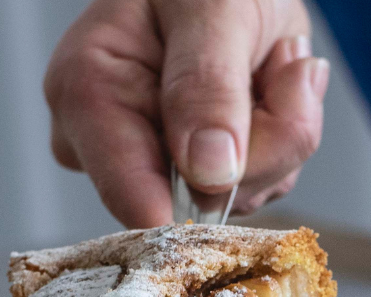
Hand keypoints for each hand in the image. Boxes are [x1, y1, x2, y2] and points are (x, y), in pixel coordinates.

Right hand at [45, 0, 329, 226]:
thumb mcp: (210, 7)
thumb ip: (208, 87)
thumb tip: (210, 175)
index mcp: (87, 95)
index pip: (130, 194)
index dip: (195, 201)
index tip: (241, 160)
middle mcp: (111, 145)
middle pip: (196, 204)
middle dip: (259, 146)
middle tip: (281, 65)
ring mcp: (157, 169)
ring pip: (240, 197)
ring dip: (280, 135)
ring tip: (274, 61)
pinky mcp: (198, 180)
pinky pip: (260, 187)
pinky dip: (283, 138)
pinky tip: (269, 85)